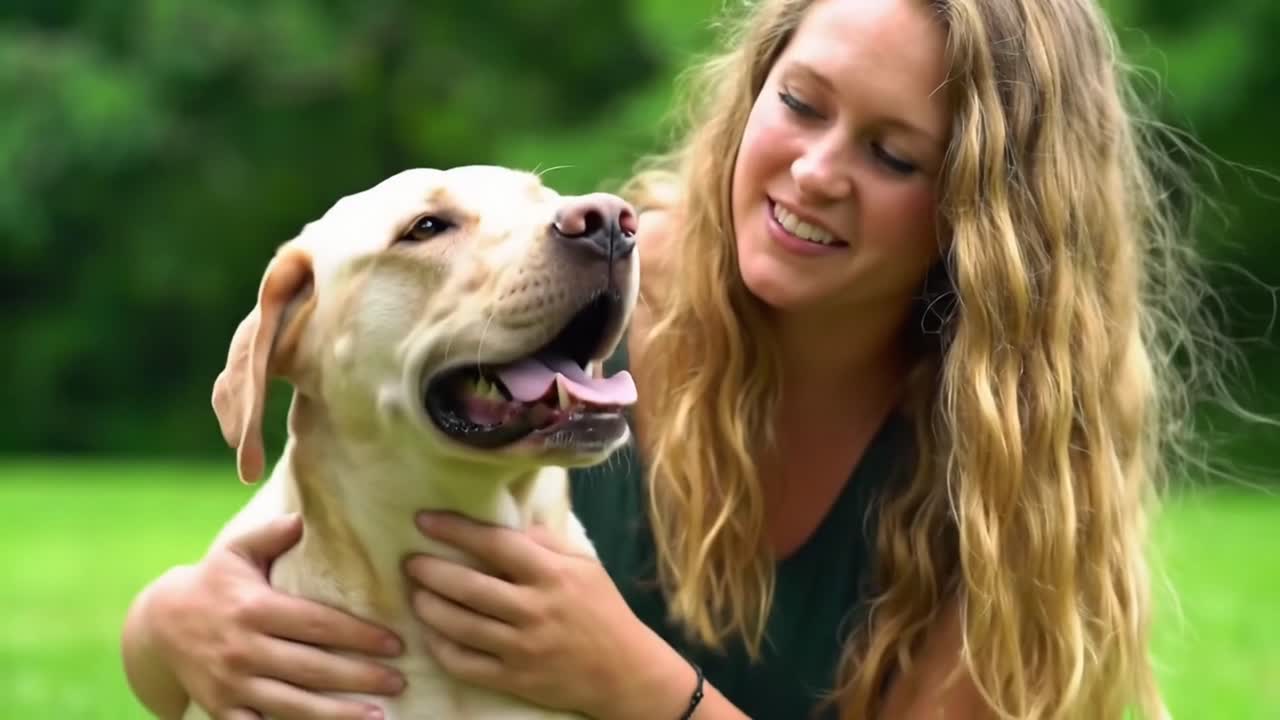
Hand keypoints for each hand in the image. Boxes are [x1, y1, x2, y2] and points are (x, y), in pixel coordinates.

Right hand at [144, 514, 406, 719]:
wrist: (158, 625)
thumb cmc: (214, 582)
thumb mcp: (236, 550)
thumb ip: (270, 533)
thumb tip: (302, 519)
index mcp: (254, 608)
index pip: (317, 624)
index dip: (358, 636)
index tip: (395, 643)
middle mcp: (243, 649)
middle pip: (312, 668)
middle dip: (359, 677)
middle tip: (398, 681)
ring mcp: (231, 684)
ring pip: (292, 705)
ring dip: (337, 714)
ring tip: (378, 716)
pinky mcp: (221, 709)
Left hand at [405, 512, 691, 719]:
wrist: (624, 672)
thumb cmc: (603, 611)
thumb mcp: (584, 566)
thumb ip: (546, 543)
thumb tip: (508, 522)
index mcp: (552, 575)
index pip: (495, 544)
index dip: (456, 530)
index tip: (425, 520)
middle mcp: (534, 610)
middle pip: (468, 587)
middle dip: (430, 571)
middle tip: (410, 562)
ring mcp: (521, 648)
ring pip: (459, 626)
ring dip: (428, 607)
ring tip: (414, 593)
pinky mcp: (514, 679)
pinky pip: (464, 663)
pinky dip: (440, 646)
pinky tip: (430, 632)